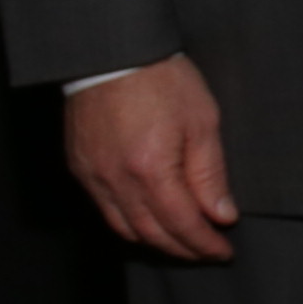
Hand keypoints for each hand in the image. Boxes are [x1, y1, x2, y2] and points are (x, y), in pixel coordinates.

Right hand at [66, 56, 237, 261]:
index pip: (181, 224)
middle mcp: (115, 179)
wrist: (113, 52)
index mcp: (150, 169)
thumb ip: (210, 175)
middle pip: (151, 234)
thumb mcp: (203, 122)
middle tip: (207, 252)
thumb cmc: (161, 79)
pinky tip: (149, 219)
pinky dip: (129, 223)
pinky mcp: (79, 166)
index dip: (204, 244)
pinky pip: (104, 209)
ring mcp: (92, 175)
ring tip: (182, 242)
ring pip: (124, 228)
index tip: (223, 252)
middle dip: (182, 249)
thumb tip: (221, 215)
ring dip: (155, 241)